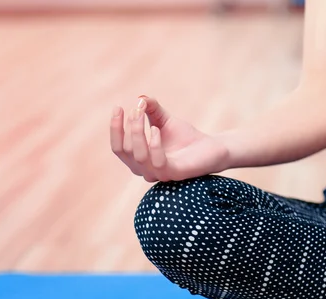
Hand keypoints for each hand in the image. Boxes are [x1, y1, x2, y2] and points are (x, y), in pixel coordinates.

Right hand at [110, 96, 230, 181]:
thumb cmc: (185, 137)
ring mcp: (158, 174)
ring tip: (142, 113)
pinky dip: (154, 144)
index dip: (115, 128)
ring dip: (137, 132)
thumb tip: (140, 98)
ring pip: (138, 156)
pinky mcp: (174, 174)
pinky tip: (157, 129)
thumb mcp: (163, 119)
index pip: (118, 148)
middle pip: (125, 150)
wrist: (210, 148)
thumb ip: (151, 109)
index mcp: (138, 159)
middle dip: (129, 126)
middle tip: (137, 108)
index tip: (118, 107)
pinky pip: (157, 162)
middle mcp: (145, 170)